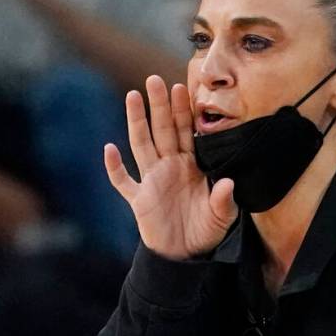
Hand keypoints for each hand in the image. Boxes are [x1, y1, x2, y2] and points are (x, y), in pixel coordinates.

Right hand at [106, 76, 237, 259]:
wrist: (185, 255)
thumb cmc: (205, 232)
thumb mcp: (222, 217)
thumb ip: (224, 200)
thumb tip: (226, 183)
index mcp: (190, 167)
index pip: (185, 132)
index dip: (182, 111)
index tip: (181, 88)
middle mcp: (169, 167)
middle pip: (162, 130)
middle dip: (159, 105)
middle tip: (155, 79)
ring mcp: (151, 181)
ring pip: (142, 145)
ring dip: (136, 121)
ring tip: (133, 96)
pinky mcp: (138, 200)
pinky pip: (123, 181)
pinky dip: (114, 167)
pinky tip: (109, 150)